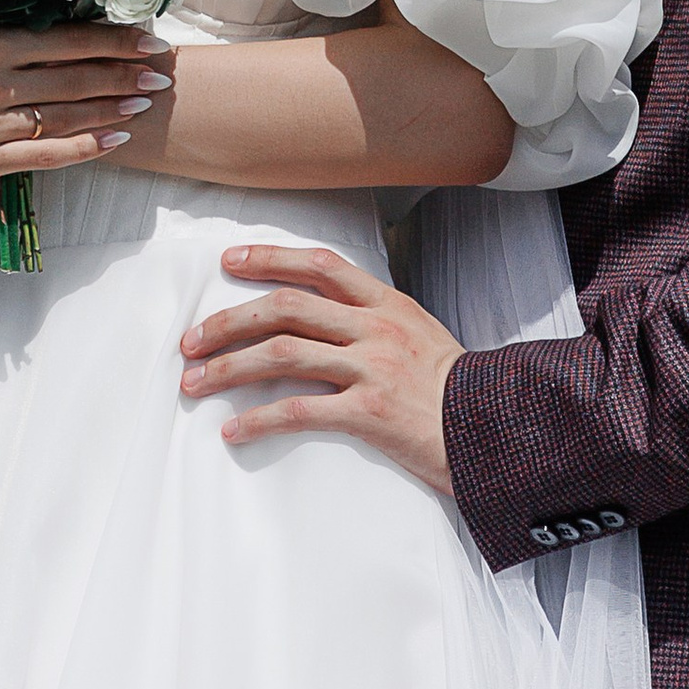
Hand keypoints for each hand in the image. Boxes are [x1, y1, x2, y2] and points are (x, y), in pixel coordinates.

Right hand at [0, 23, 168, 185]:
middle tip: (165, 71)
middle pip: (75, 79)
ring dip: (112, 108)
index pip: (67, 40)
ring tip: (149, 101)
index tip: (149, 38)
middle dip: (125, 74)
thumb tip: (61, 13)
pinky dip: (83, 148)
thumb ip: (7, 27)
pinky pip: (43, 154)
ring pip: (65, 116)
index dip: (113, 40)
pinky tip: (116, 139)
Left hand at [178, 244, 462, 499]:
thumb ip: (373, 319)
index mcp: (386, 302)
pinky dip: (260, 418)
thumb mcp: (419, 333)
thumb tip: (320, 316)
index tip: (229, 263)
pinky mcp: (371, 412)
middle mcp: (375, 327)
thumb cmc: (455, 388)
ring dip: (229, 367)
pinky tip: (234, 429)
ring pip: (283, 355)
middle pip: (286, 309)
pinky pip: (301, 410)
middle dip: (229, 322)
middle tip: (191, 340)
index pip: (318, 264)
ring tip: (194, 383)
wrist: (497, 431)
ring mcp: (372, 367)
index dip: (270, 258)